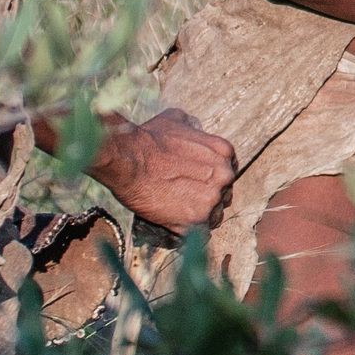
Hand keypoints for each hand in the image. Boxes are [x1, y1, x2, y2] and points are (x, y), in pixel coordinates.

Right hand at [88, 108, 234, 233]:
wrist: (128, 160)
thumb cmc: (147, 139)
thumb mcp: (175, 119)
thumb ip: (191, 124)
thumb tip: (195, 126)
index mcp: (224, 152)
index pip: (227, 173)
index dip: (210, 180)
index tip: (195, 184)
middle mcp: (224, 176)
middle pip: (223, 195)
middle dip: (206, 199)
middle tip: (184, 199)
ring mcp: (212, 199)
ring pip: (214, 216)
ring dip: (199, 217)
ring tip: (177, 212)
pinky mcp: (196, 220)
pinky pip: (202, 235)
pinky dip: (190, 234)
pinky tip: (176, 226)